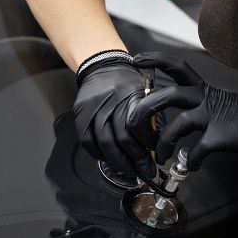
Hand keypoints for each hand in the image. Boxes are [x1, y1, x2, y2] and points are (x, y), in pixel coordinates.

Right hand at [73, 57, 159, 178]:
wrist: (103, 65)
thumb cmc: (128, 83)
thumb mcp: (147, 94)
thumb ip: (152, 119)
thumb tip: (157, 148)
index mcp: (130, 95)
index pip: (137, 127)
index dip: (146, 146)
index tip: (156, 159)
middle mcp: (110, 101)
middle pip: (121, 138)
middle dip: (135, 161)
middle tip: (145, 172)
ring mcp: (92, 107)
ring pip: (104, 143)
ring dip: (118, 162)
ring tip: (129, 171)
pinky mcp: (80, 112)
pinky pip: (86, 140)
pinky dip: (98, 154)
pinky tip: (108, 160)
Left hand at [131, 52, 237, 169]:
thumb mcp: (225, 106)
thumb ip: (203, 110)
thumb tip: (184, 124)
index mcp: (207, 90)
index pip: (178, 69)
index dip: (156, 61)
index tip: (136, 60)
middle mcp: (207, 99)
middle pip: (167, 95)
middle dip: (145, 108)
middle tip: (131, 122)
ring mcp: (214, 117)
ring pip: (177, 125)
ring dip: (164, 143)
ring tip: (161, 156)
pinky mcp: (222, 137)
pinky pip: (197, 151)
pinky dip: (191, 162)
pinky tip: (192, 166)